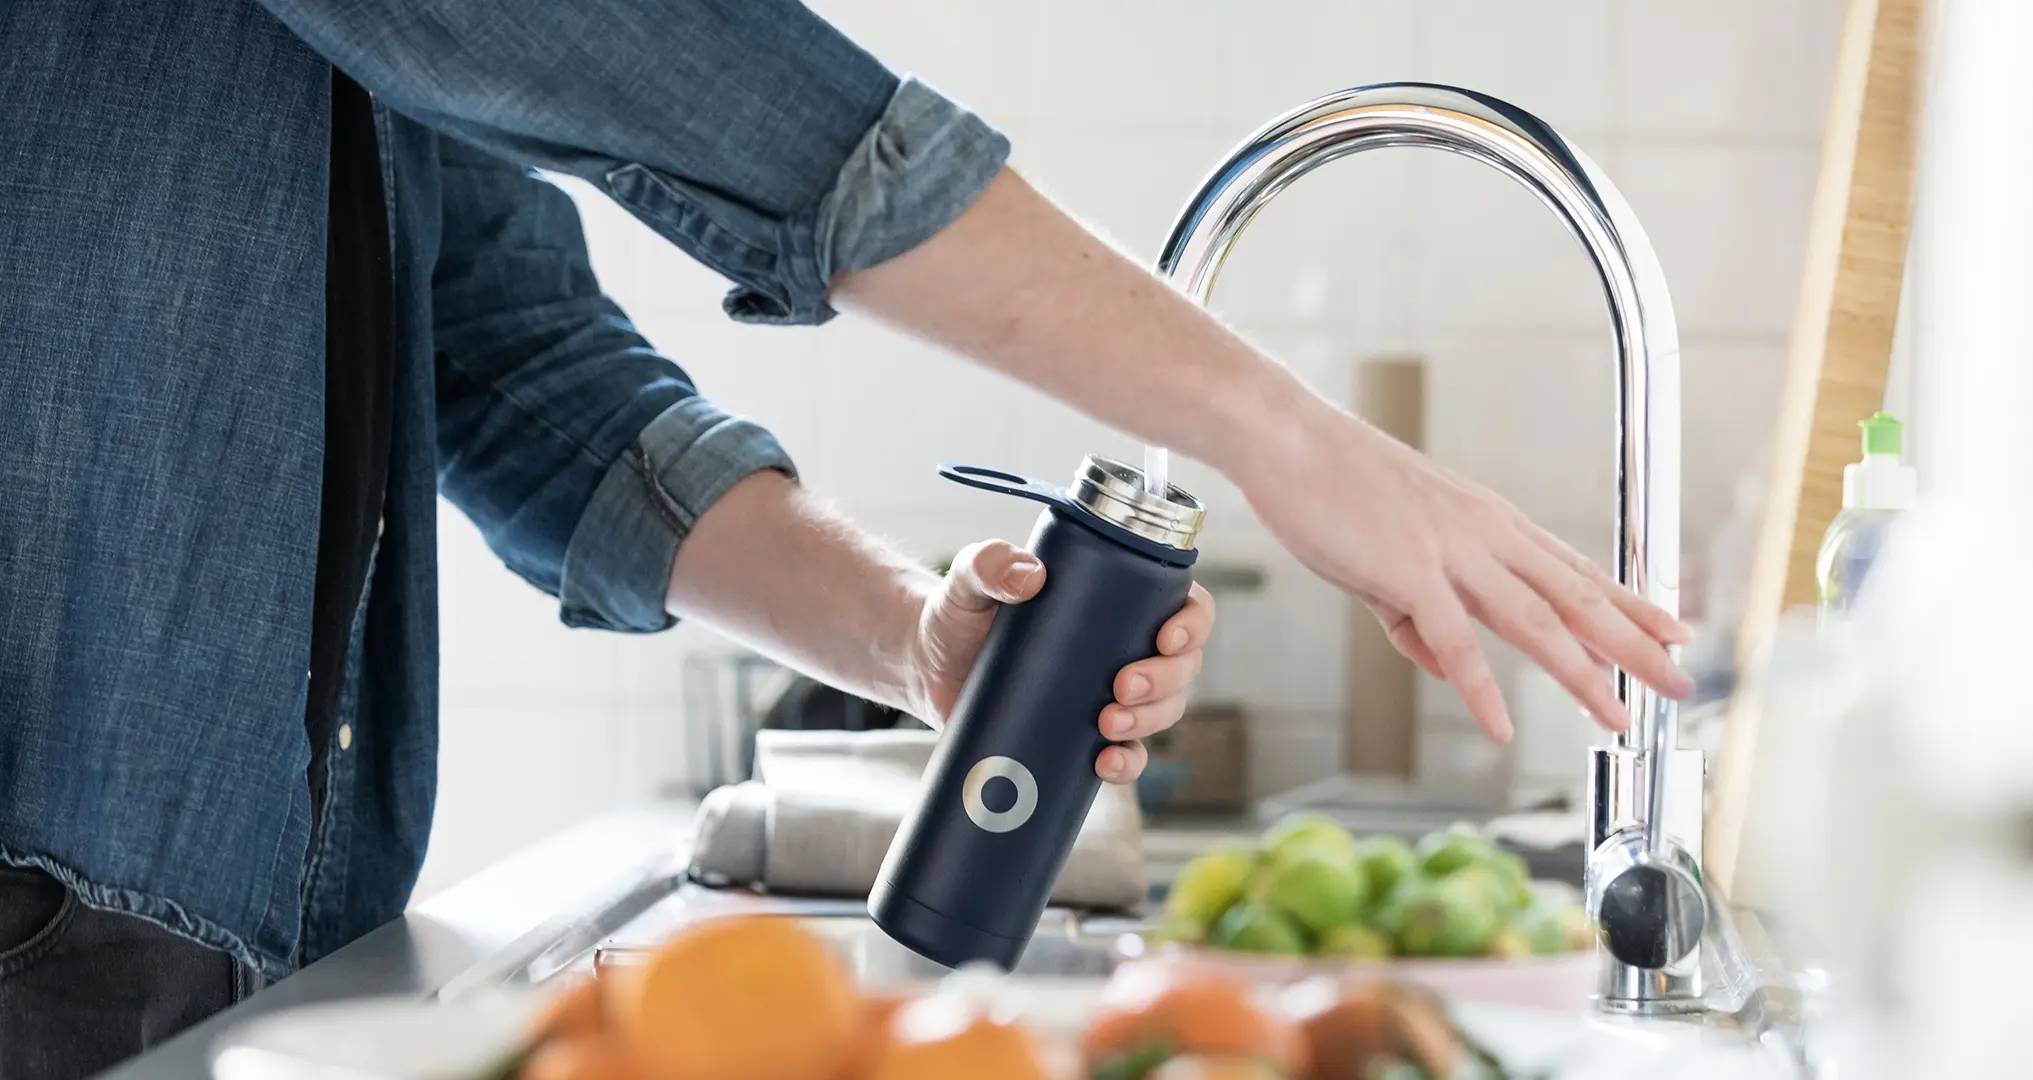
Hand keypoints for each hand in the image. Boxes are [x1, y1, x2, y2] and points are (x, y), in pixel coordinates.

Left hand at [905, 539, 1216, 783]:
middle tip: (1121, 686)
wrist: (928, 665)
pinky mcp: (1084, 736)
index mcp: (1119, 600)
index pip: (1185, 605)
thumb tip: (1028, 575)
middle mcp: (1125, 647)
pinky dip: (1126, 764)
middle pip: (1183, 667)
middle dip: (1165, 680)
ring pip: (1164, 712)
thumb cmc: (959, 611)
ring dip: (1150, 721)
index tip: (1166, 637)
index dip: (1193, 623)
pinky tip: (1104, 763)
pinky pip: (1127, 755)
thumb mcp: (970, 579)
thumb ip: (989, 564)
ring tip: (1106, 724)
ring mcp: (1109, 695)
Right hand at [1237, 398, 1692, 741]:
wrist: (1287, 438)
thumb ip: (1417, 615)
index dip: (1629, 603)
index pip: (1575, 569)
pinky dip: (1479, 687)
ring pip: (1535, 621)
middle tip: (1681, 680)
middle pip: (1577, 597)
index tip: (1672, 628)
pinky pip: (1453, 640)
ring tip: (1617, 716)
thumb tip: (1441, 665)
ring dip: (1582, 673)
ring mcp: (1451, 550)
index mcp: (1488, 523)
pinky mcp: (1407, 569)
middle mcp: (1485, 533)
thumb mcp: (1387, 556)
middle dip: (1636, 644)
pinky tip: (1501, 724)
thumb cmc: (1331, 486)